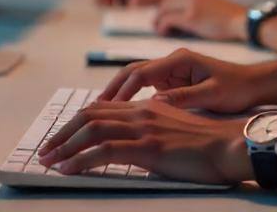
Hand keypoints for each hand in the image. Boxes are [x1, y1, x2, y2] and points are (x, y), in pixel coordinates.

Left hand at [38, 98, 249, 184]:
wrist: (230, 145)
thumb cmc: (208, 144)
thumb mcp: (175, 129)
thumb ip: (153, 128)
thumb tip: (133, 141)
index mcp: (147, 107)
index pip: (101, 109)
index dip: (75, 122)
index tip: (60, 138)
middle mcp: (141, 112)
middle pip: (89, 115)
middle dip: (62, 133)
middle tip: (46, 151)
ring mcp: (144, 128)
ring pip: (91, 130)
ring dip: (64, 146)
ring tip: (49, 161)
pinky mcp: (148, 147)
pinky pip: (104, 151)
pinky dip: (80, 160)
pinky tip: (68, 169)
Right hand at [97, 47, 276, 112]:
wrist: (255, 83)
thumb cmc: (237, 87)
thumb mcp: (213, 94)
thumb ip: (184, 97)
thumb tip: (155, 101)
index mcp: (179, 60)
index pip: (140, 73)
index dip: (121, 90)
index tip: (108, 108)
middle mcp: (172, 61)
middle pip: (132, 71)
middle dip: (112, 88)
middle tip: (94, 109)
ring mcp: (173, 69)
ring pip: (137, 78)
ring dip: (120, 92)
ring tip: (102, 111)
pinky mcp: (175, 79)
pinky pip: (147, 85)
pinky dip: (133, 96)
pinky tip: (124, 111)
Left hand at [155, 0, 246, 40]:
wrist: (244, 21)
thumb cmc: (233, 21)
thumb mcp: (215, 8)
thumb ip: (202, 9)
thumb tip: (190, 18)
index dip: (167, 5)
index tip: (164, 15)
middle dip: (160, 11)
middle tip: (157, 23)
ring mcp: (192, 5)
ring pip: (164, 8)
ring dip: (158, 19)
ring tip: (159, 29)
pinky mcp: (191, 18)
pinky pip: (169, 19)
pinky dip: (163, 26)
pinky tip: (164, 33)